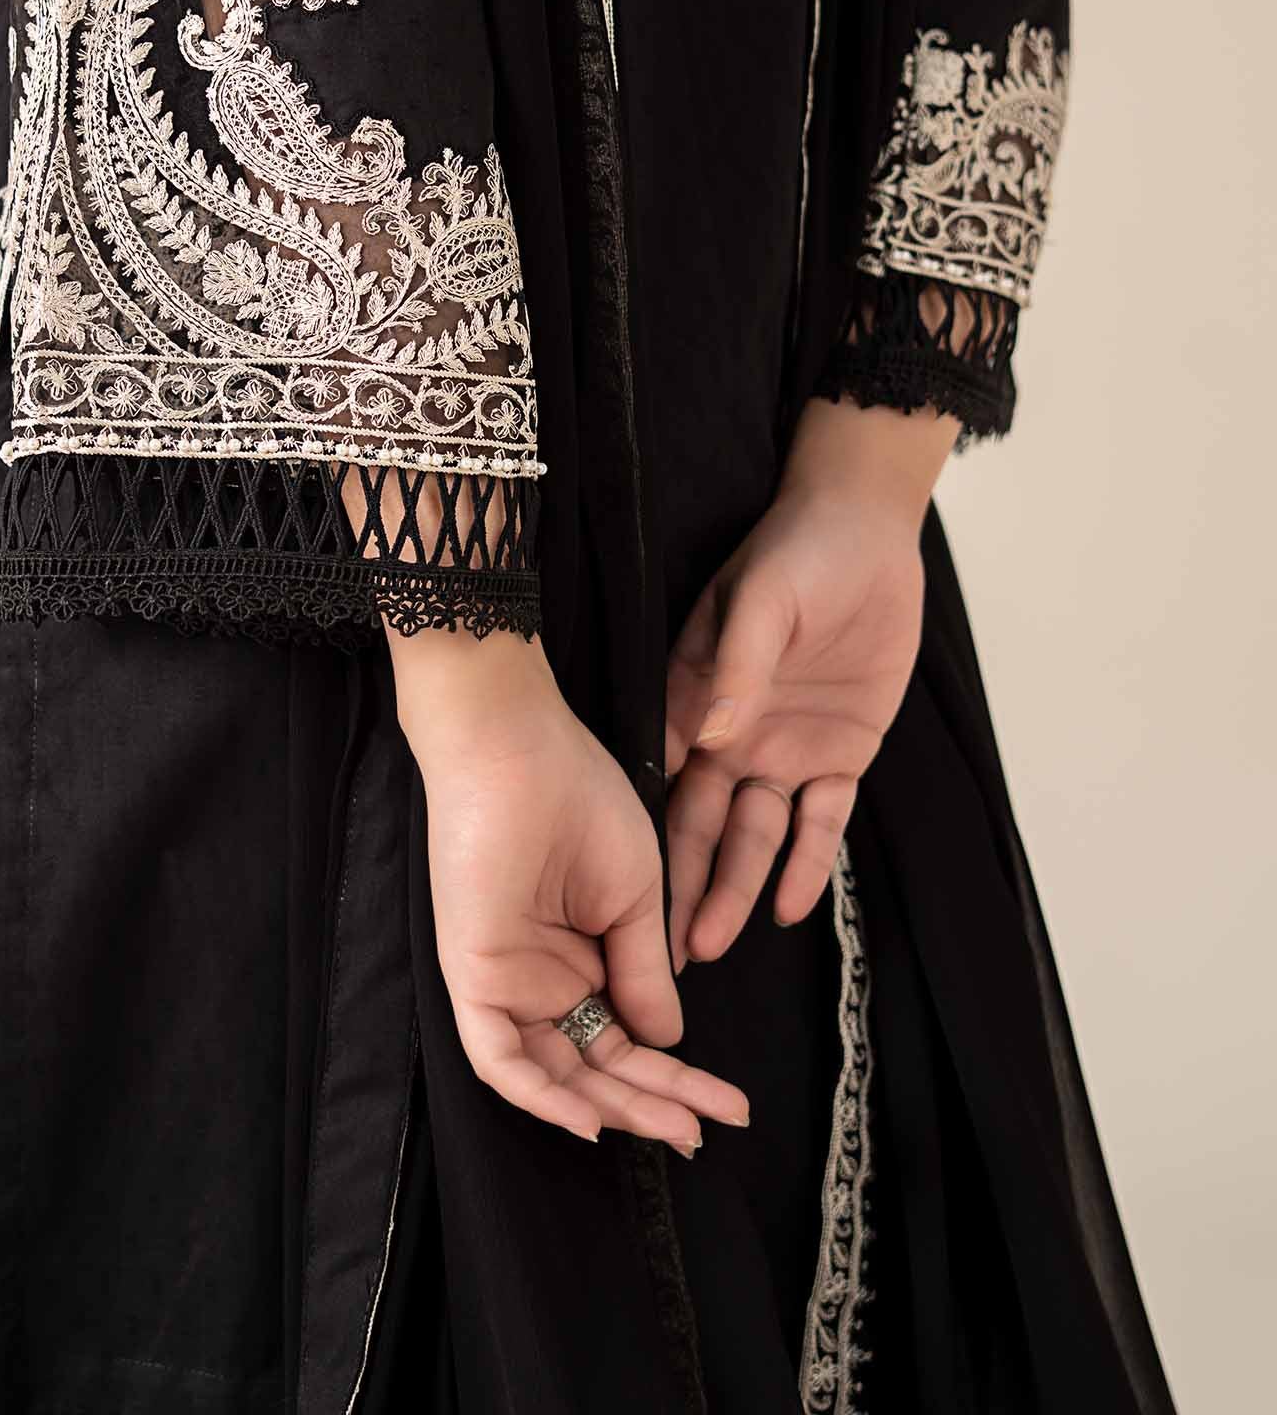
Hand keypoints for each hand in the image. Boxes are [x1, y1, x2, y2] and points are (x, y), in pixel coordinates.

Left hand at [388, 625, 750, 1149]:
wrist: (521, 748)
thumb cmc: (580, 798)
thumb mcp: (637, 896)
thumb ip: (646, 973)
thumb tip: (668, 1041)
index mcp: (584, 952)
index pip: (631, 1036)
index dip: (677, 1076)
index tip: (728, 1104)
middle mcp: (545, 976)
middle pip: (600, 1064)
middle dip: (656, 1102)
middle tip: (708, 1133)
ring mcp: (508, 980)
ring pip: (557, 1073)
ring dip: (614, 1108)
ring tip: (674, 1131)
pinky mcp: (472, 975)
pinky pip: (500, 1059)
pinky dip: (542, 1096)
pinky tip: (591, 1124)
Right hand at [664, 398, 954, 967]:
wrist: (865, 530)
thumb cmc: (796, 552)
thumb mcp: (760, 601)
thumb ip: (737, 670)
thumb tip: (707, 739)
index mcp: (694, 696)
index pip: (663, 780)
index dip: (645, 840)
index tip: (620, 902)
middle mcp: (730, 734)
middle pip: (702, 824)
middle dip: (684, 886)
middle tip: (667, 954)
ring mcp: (783, 749)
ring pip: (755, 835)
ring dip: (735, 888)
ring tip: (713, 943)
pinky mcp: (838, 754)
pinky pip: (821, 821)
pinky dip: (808, 864)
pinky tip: (791, 909)